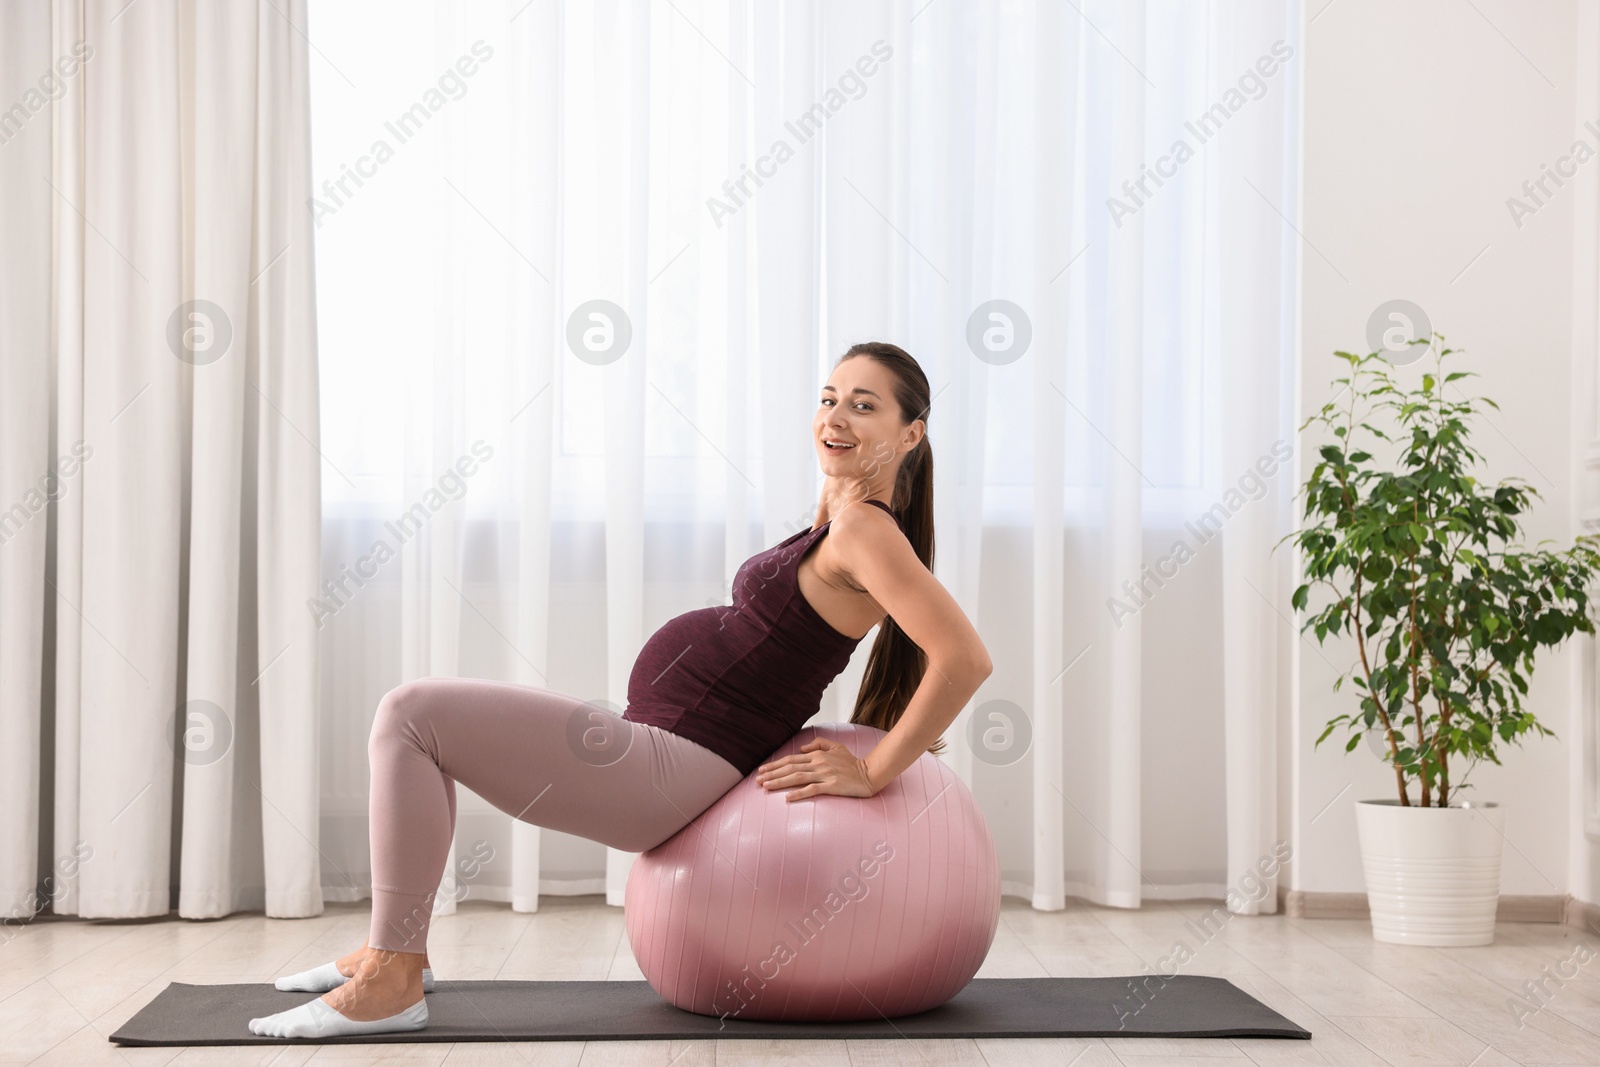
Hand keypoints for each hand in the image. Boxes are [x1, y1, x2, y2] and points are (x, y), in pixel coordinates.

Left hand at [755, 737, 875, 800]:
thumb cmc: (852, 762)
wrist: (869, 774)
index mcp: (817, 755)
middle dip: (772, 774)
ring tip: (766, 786)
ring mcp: (825, 774)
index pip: (791, 759)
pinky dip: (799, 793)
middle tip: (757, 780)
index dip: (775, 765)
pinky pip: (812, 789)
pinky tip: (787, 798)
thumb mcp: (836, 747)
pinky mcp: (832, 786)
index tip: (762, 770)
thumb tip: (802, 747)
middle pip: (790, 768)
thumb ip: (818, 744)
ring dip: (780, 782)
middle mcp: (818, 763)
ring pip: (797, 777)